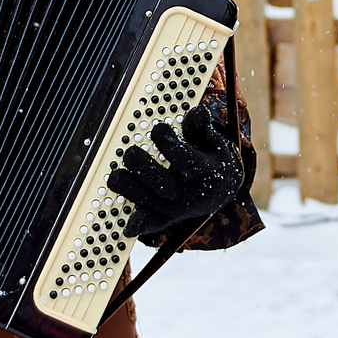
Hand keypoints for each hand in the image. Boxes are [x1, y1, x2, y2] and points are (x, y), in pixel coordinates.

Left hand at [107, 100, 244, 239]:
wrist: (222, 189)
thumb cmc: (211, 158)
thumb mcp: (213, 140)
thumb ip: (201, 127)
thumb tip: (198, 111)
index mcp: (204, 171)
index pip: (182, 157)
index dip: (168, 142)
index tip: (157, 128)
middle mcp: (190, 193)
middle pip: (163, 183)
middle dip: (143, 168)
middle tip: (130, 154)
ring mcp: (177, 207)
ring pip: (151, 202)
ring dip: (130, 190)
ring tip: (115, 177)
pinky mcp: (168, 217)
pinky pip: (153, 223)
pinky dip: (140, 225)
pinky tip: (127, 225)